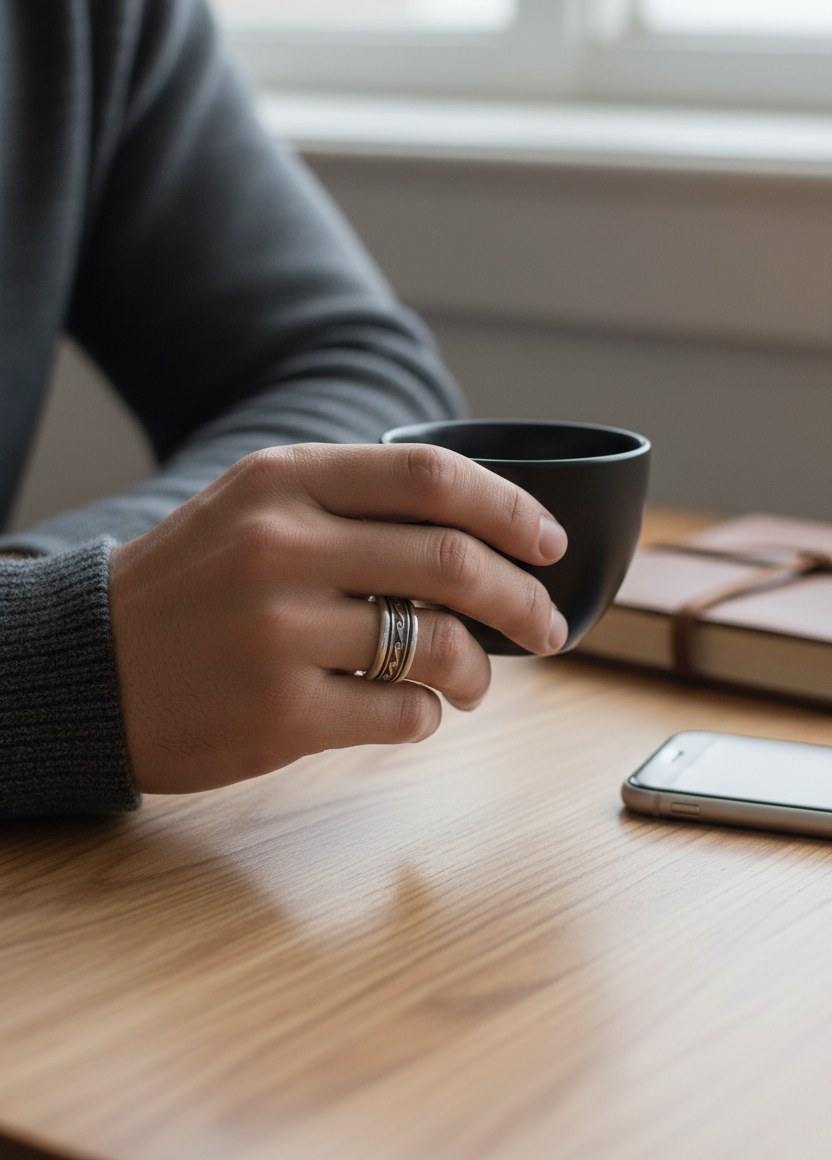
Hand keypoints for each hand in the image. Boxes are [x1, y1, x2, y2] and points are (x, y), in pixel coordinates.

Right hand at [109, 443, 567, 792]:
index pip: (429, 477)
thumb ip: (344, 503)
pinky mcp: (278, 713)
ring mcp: (278, 632)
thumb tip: (472, 533)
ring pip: (437, 645)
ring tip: (477, 681)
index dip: (510, 507)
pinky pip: (401, 713)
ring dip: (481, 669)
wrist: (89, 667)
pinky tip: (416, 711)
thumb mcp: (249, 508)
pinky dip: (428, 716)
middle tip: (548, 625)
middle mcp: (281, 547)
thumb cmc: (187, 586)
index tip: (549, 541)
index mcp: (281, 482)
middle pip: (452, 560)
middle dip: (523, 598)